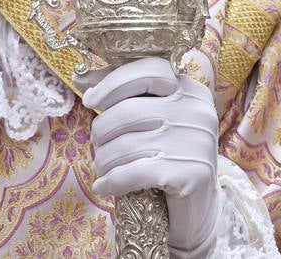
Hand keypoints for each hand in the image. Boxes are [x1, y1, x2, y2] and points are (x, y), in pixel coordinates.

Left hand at [82, 57, 219, 256]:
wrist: (198, 209)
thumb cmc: (169, 158)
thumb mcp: (154, 120)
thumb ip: (125, 94)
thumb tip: (81, 77)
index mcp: (191, 90)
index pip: (148, 71)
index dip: (113, 83)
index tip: (90, 101)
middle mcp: (198, 111)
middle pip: (130, 111)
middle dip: (102, 131)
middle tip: (97, 146)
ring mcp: (198, 142)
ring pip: (127, 144)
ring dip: (103, 161)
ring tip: (100, 169)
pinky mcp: (192, 174)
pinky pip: (135, 172)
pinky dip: (111, 181)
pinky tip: (103, 186)